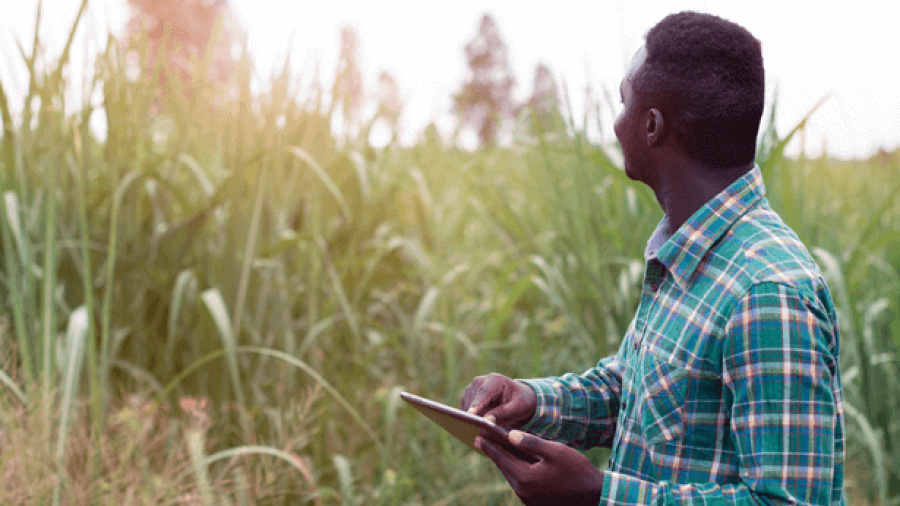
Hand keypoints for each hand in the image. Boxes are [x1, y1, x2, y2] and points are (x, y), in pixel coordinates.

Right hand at [460, 373, 536, 427]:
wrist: (517, 398)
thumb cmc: (520, 402)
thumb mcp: (518, 408)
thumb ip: (503, 413)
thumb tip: (487, 421)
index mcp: (495, 380)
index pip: (484, 393)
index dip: (477, 405)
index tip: (470, 415)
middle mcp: (480, 382)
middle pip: (472, 401)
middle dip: (473, 416)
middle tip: (475, 432)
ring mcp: (472, 390)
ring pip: (466, 407)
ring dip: (471, 419)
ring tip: (477, 433)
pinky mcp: (467, 398)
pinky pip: (465, 411)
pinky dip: (469, 420)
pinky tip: (476, 430)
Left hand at [476, 430, 603, 505]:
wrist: (595, 496)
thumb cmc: (577, 470)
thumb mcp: (554, 451)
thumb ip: (530, 443)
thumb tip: (510, 435)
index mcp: (525, 478)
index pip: (501, 458)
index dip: (489, 445)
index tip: (478, 435)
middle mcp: (523, 492)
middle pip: (504, 467)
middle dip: (495, 452)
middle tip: (483, 439)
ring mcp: (529, 500)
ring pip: (513, 476)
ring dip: (506, 462)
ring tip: (498, 448)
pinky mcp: (536, 503)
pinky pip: (522, 483)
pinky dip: (517, 470)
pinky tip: (517, 461)